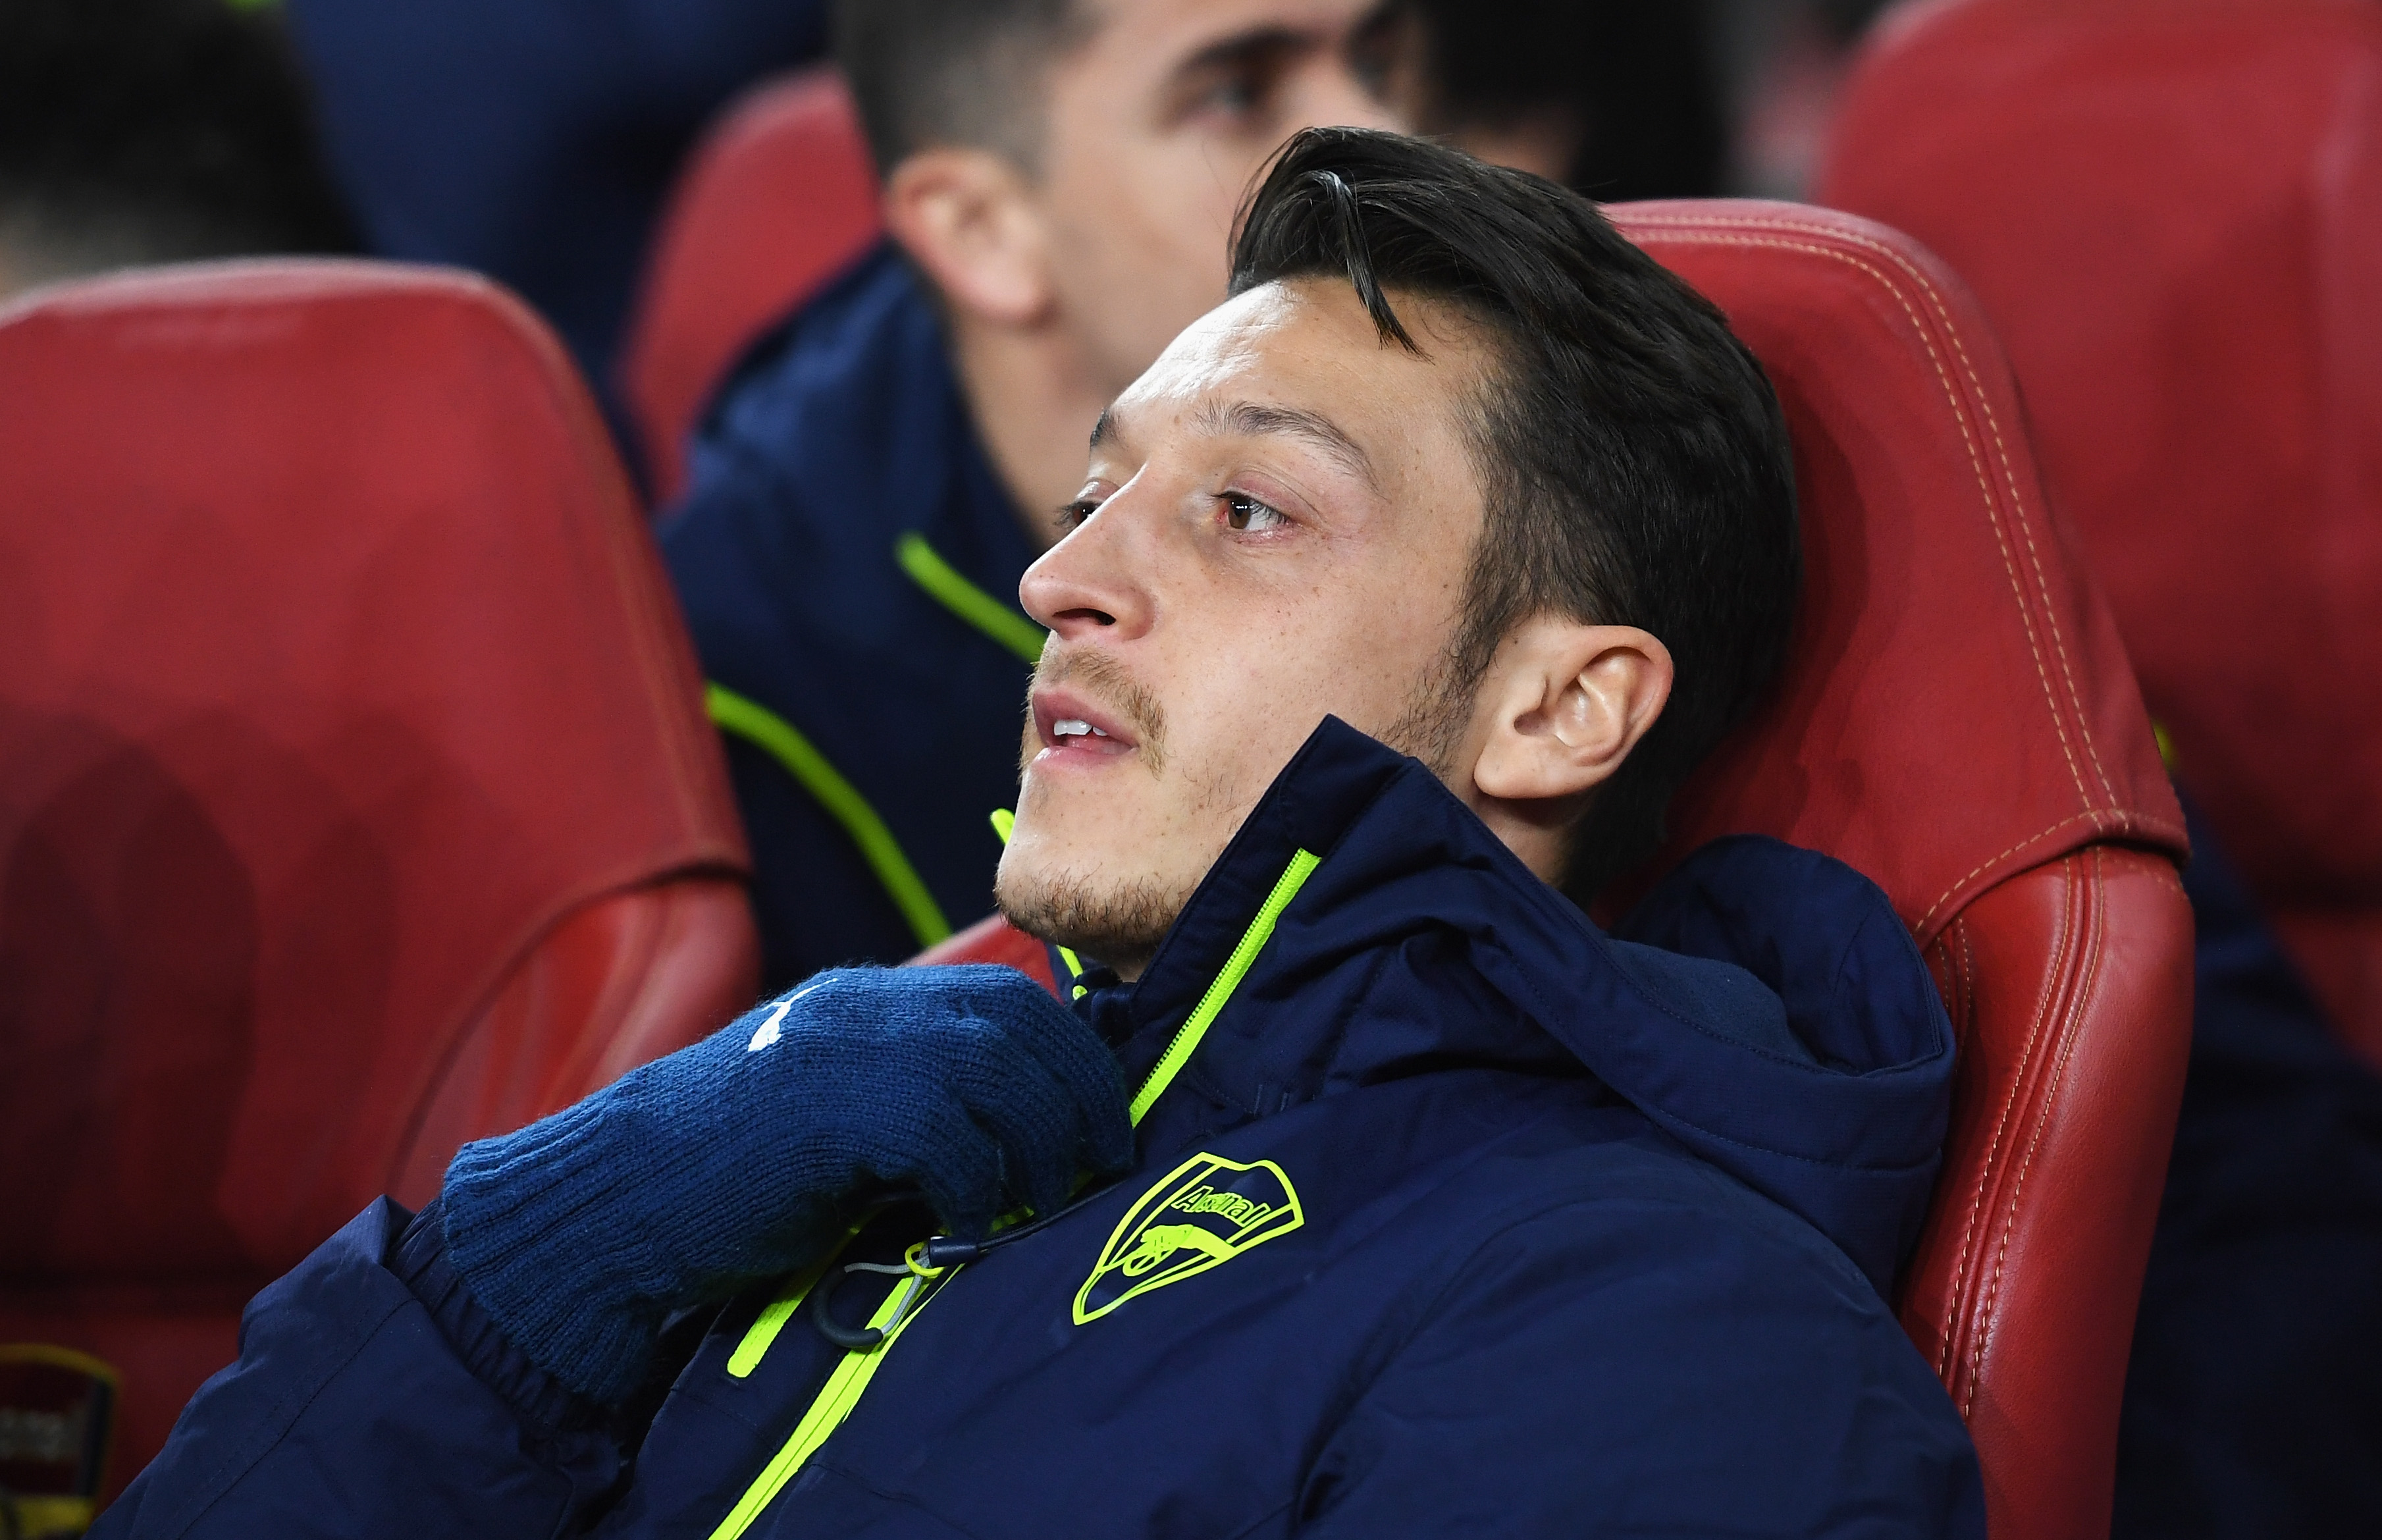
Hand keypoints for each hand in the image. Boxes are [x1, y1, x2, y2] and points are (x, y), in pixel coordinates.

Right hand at [439, 965, 1131, 1400]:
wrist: (619, 1200)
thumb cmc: (727, 1174)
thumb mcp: (831, 1105)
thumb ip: (909, 1093)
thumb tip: (1016, 1128)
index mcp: (868, 1000)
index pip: (1009, 999)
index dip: (1070, 1057)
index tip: (1101, 1118)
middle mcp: (868, 1007)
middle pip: (1022, 1026)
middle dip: (1079, 1096)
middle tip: (1102, 1162)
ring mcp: (851, 1049)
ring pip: (1002, 1073)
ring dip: (1041, 1144)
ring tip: (1044, 1200)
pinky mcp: (838, 1110)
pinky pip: (951, 1139)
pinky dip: (974, 1187)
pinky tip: (961, 1227)